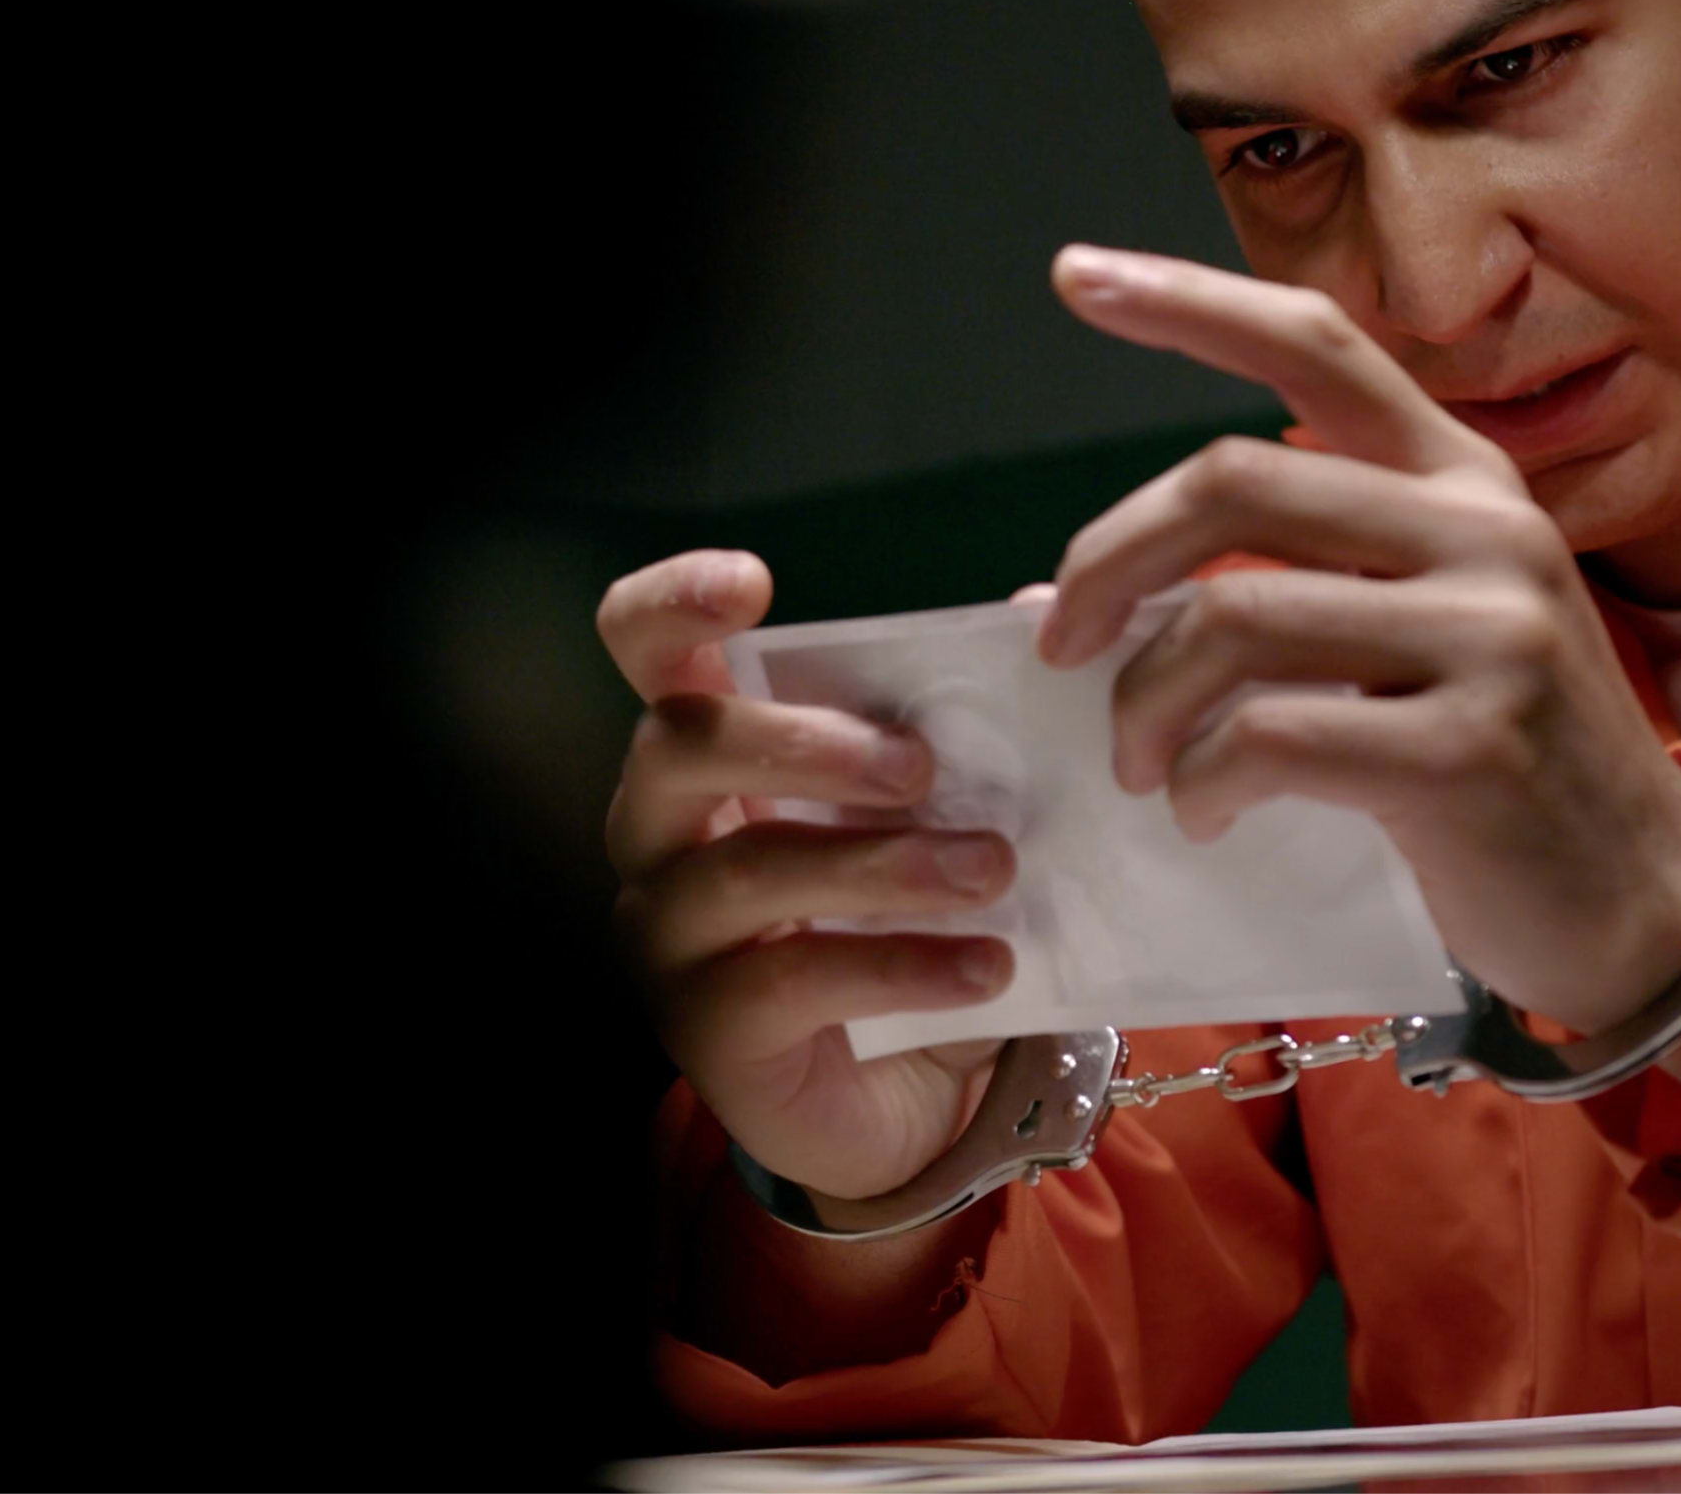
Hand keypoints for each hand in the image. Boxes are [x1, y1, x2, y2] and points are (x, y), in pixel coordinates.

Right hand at [599, 549, 1019, 1202]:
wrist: (902, 1096)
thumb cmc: (899, 920)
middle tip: (923, 767)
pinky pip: (795, 981)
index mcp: (705, 753)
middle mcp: (658, 834)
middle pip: (681, 746)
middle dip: (807, 741)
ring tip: (992, 869)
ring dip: (883, 863)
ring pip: (747, 871)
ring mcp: (667, 937)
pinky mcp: (707, 1033)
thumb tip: (1037, 608)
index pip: (644, 651)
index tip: (754, 584)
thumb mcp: (937, 817)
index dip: (674, 603)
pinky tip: (988, 968)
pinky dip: (903, 966)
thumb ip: (972, 717)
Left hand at [1034, 245, 1680, 1033]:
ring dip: (1145, 704)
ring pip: (1231, 618)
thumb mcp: (1418, 640)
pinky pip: (1268, 735)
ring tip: (1143, 765)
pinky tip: (1207, 812)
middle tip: (1064, 649)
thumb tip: (1072, 600)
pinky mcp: (1466, 749)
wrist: (1644, 906)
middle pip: (1231, 480)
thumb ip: (1281, 590)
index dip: (1189, 303)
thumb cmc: (1505, 772)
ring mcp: (1489, 636)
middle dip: (1109, 564)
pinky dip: (1202, 780)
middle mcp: (1486, 533)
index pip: (1317, 345)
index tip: (1075, 275)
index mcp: (1468, 482)